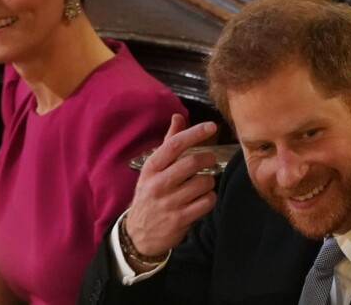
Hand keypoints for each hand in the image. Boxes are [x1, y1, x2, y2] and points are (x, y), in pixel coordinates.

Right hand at [124, 115, 217, 267]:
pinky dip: (210, 197)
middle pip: (192, 162)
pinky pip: (206, 202)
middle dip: (208, 158)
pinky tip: (203, 198)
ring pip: (203, 183)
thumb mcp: (153, 168)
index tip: (211, 126)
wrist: (138, 234)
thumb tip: (178, 116)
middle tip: (210, 159)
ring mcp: (168, 203)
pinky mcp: (179, 220)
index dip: (194, 133)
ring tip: (203, 182)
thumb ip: (168, 142)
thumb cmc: (150, 193)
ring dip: (209, 180)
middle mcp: (158, 184)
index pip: (174, 144)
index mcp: (151, 167)